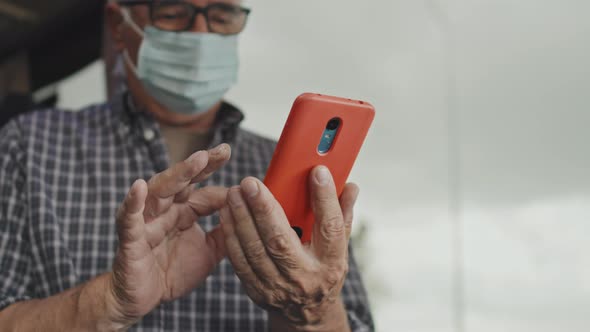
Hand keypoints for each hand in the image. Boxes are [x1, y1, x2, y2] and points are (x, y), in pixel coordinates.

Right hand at [106, 144, 230, 326]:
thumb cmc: (171, 272)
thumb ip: (226, 233)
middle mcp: (164, 210)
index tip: (240, 172)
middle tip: (224, 150)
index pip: (202, 190)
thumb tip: (248, 214)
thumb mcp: (209, 252)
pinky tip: (139, 187)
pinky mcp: (130, 239)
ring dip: (178, 175)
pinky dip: (132, 203)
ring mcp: (146, 222)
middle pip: (182, 181)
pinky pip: (129, 220)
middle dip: (202, 165)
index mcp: (182, 212)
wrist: (141, 299)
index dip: (219, 182)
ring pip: (160, 192)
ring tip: (197, 160)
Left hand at [220, 166, 358, 329]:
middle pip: (281, 240)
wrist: (307, 314)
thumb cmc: (323, 271)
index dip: (325, 199)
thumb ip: (342, 214)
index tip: (317, 172)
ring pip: (255, 250)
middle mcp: (305, 276)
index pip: (331, 228)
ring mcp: (278, 287)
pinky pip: (240, 261)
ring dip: (241, 218)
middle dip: (263, 208)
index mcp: (331, 262)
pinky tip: (227, 213)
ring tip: (234, 193)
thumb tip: (351, 186)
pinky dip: (232, 235)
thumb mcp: (339, 247)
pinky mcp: (257, 291)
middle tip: (251, 182)